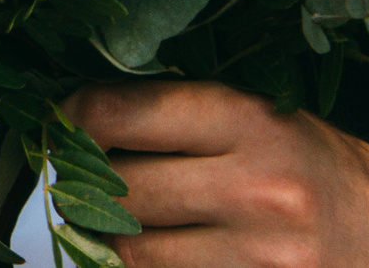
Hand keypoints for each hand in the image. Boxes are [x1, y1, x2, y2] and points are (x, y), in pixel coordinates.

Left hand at [65, 80, 368, 265]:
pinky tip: (161, 251)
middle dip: (87, 186)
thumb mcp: (251, 116)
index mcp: (244, 121)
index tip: (63, 128)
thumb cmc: (306, 163)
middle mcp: (256, 188)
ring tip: (120, 219)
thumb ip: (170, 115)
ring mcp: (262, 255)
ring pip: (131, 251)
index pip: (116, 115)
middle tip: (81, 180)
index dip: (72, 121)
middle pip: (116, 190)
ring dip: (111, 237)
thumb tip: (70, 121)